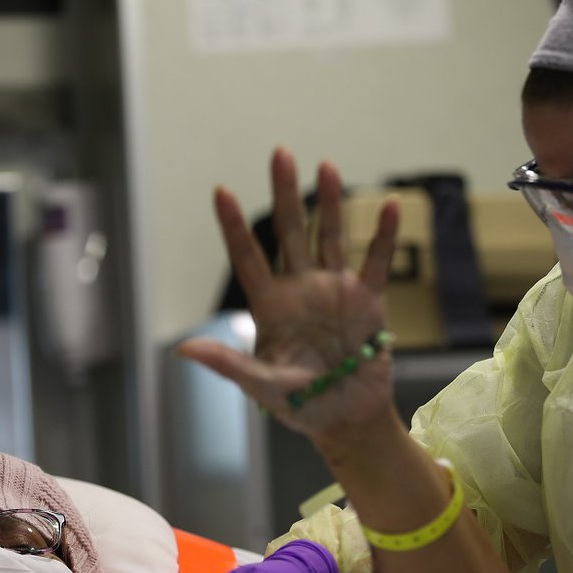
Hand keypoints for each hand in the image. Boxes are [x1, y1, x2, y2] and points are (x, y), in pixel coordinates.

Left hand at [180, 147, 399, 444]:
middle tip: (281, 153)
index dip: (232, 226)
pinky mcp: (368, 300)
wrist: (346, 418)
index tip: (219, 191)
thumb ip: (228, 364)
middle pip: (290, 232)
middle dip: (285, 193)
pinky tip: (389, 206)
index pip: (246, 257)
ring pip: (330, 236)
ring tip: (326, 166)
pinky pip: (376, 262)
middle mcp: (300, 288)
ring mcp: (335, 289)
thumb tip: (183, 349)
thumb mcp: (260, 386)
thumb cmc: (299, 404)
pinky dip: (383, 235)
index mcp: (270, 305)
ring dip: (331, 202)